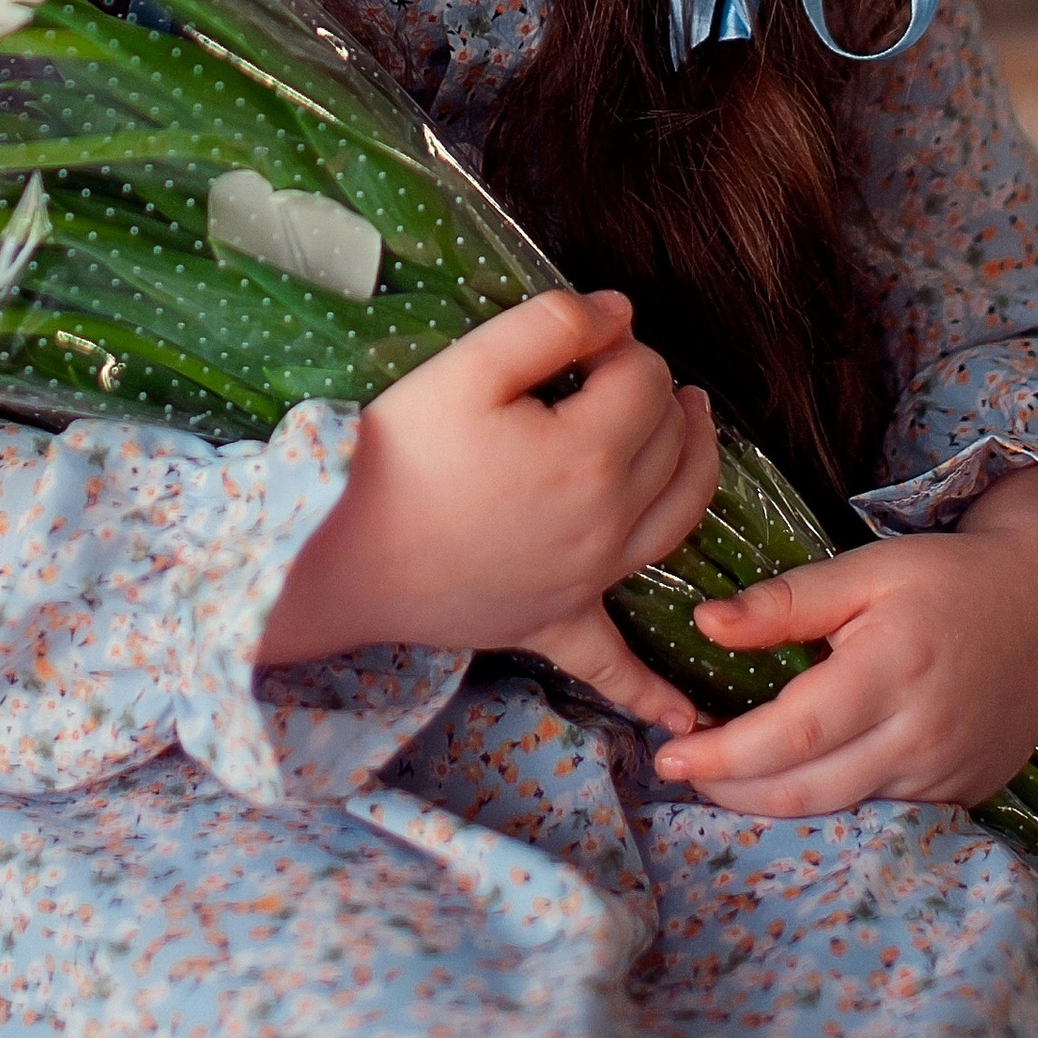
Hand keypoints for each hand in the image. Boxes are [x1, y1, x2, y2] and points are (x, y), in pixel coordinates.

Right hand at [259, 288, 718, 723]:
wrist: (338, 553)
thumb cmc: (399, 455)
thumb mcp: (468, 365)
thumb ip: (553, 325)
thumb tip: (620, 314)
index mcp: (593, 456)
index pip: (646, 379)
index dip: (619, 345)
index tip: (579, 339)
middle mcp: (610, 524)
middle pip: (673, 443)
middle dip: (658, 393)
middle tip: (619, 366)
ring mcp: (588, 582)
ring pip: (679, 523)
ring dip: (698, 469)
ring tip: (692, 426)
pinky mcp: (553, 625)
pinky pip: (613, 667)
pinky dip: (652, 692)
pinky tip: (682, 724)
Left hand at [650, 465, 1037, 819]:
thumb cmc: (950, 579)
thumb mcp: (867, 570)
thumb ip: (786, 603)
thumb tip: (704, 625)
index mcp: (892, 669)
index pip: (792, 735)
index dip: (725, 755)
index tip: (669, 755)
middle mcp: (922, 733)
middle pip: (807, 790)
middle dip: (733, 788)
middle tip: (678, 770)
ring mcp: (946, 772)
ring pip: (841, 807)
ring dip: (774, 799)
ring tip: (723, 773)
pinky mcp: (963, 791)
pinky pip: (882, 808)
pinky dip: (830, 797)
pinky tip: (796, 774)